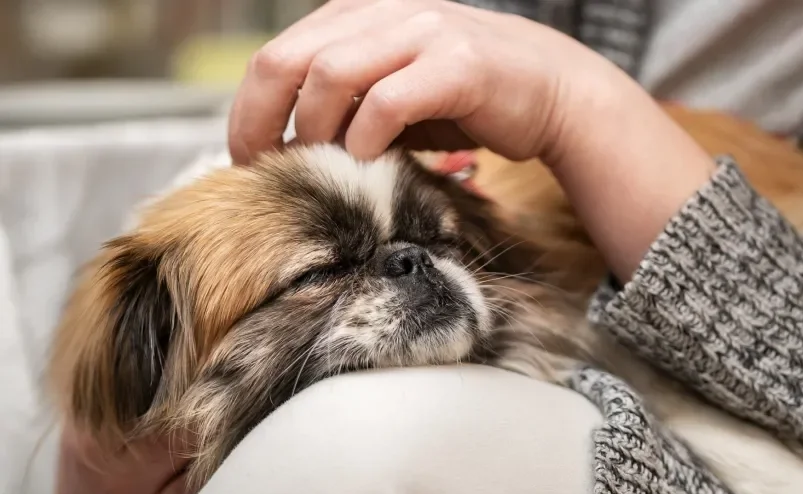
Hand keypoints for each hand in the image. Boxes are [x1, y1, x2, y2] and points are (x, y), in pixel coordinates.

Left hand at [228, 0, 631, 163]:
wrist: (554, 91)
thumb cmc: (469, 99)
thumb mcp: (396, 93)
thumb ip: (347, 105)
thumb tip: (290, 145)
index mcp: (361, 16)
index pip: (278, 54)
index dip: (250, 109)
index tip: (248, 157)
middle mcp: (386, 13)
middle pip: (289, 60)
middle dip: (263, 121)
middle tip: (264, 168)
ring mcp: (423, 33)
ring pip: (332, 74)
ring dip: (315, 129)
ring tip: (321, 165)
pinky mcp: (458, 65)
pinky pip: (389, 102)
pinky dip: (366, 137)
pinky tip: (368, 160)